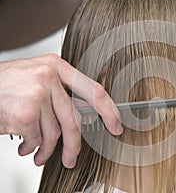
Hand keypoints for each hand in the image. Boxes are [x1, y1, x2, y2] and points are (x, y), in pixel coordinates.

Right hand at [0, 54, 122, 167]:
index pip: (94, 90)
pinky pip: (36, 140)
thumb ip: (61, 92)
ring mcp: (37, 94)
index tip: (115, 125)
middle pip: (74, 120)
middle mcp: (49, 77)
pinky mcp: (25, 113)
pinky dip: (30, 147)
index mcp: (56, 66)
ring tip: (38, 153)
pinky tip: (23, 145)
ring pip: (54, 133)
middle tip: (71, 158)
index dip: (109, 111)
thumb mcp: (36, 77)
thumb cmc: (6, 85)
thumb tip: (84, 114)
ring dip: (46, 149)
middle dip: (74, 145)